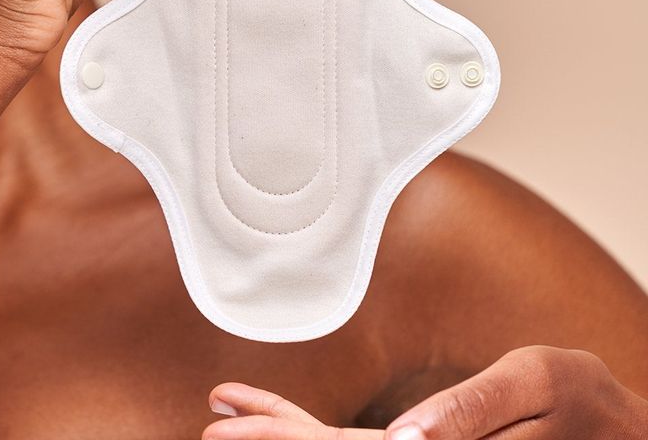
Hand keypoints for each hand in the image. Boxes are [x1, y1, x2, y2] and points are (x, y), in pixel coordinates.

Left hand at [202, 347, 647, 439]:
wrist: (617, 428)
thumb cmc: (581, 399)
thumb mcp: (535, 386)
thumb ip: (471, 415)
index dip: (282, 432)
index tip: (229, 416)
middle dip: (267, 437)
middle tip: (212, 419)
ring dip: (287, 437)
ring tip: (234, 419)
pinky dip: (324, 436)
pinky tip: (302, 428)